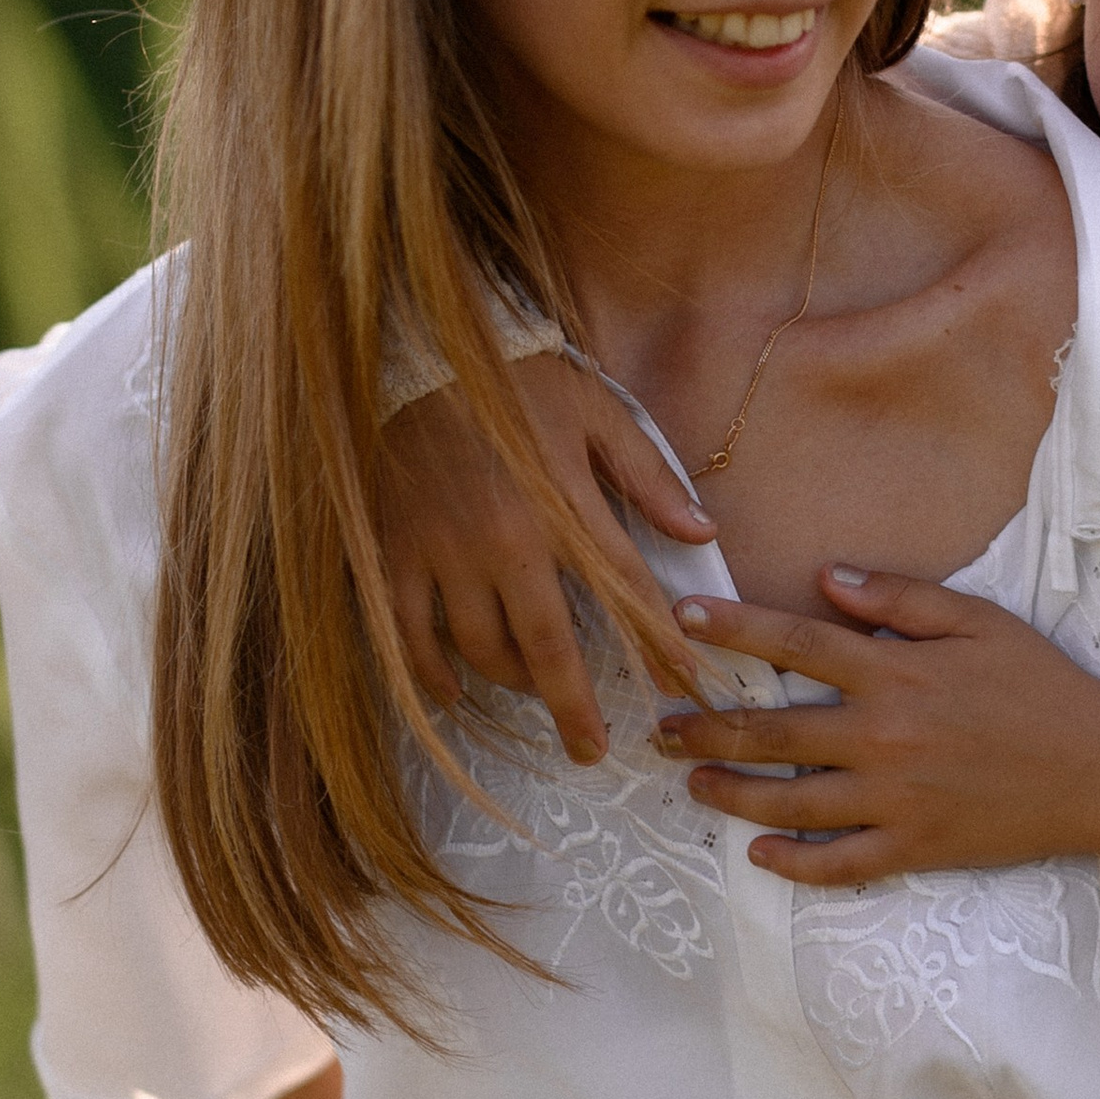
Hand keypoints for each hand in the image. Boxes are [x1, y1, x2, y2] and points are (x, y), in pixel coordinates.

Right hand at [379, 356, 713, 765]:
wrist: (420, 349)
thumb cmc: (518, 378)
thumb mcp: (599, 412)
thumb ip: (649, 477)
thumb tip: (702, 534)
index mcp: (564, 504)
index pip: (623, 592)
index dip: (656, 645)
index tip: (680, 686)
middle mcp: (506, 540)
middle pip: (546, 648)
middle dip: (575, 707)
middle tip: (593, 749)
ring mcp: (445, 551)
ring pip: (481, 647)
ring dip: (514, 684)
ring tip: (538, 696)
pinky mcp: (397, 551)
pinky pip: (410, 633)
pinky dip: (430, 673)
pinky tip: (454, 692)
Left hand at [654, 567, 1099, 884]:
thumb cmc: (1039, 688)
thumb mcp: (978, 622)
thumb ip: (899, 598)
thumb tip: (826, 579)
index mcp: (896, 673)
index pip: (795, 645)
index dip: (733, 630)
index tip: (682, 621)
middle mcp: (883, 736)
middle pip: (772, 732)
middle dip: (706, 726)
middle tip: (661, 724)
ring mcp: (895, 798)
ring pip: (789, 802)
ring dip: (730, 792)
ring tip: (692, 781)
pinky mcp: (914, 847)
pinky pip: (839, 864)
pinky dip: (793, 863)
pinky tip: (759, 853)